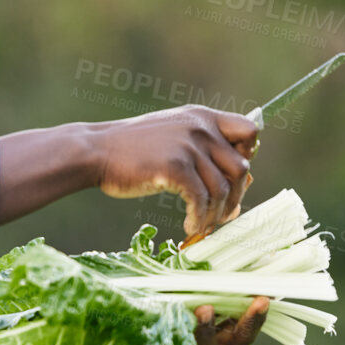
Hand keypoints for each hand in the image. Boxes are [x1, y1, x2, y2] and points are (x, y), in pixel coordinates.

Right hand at [96, 106, 259, 238]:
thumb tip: (236, 177)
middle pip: (241, 167)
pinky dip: (199, 219)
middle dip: (236, 196)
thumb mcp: (171, 134)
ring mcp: (188, 146)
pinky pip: (201, 200)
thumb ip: (200, 144)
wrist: (95, 152)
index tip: (233, 178)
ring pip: (222, 189)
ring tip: (203, 225)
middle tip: (223, 214)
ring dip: (217, 214)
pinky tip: (190, 227)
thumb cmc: (131, 150)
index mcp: (202, 117)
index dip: (248, 156)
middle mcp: (200, 127)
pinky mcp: (175, 167)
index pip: (249, 130)